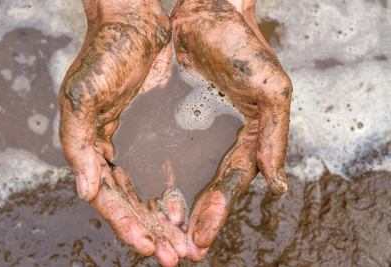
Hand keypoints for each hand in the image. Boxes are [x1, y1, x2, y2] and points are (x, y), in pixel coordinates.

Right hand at [58, 0, 180, 264]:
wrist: (133, 25)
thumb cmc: (103, 55)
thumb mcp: (81, 97)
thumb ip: (78, 145)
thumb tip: (83, 191)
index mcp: (91, 149)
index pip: (108, 197)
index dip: (126, 224)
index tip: (149, 247)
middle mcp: (113, 152)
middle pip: (132, 203)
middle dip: (152, 232)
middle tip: (174, 257)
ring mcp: (136, 145)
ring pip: (150, 193)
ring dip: (166, 221)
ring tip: (185, 246)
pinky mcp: (157, 134)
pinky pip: (166, 171)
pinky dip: (176, 193)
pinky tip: (189, 210)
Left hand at [171, 0, 292, 260]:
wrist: (208, 15)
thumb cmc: (244, 47)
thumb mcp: (271, 90)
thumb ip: (275, 136)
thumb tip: (276, 182)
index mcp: (246, 140)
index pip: (230, 184)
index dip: (217, 211)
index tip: (200, 238)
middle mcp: (218, 143)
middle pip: (205, 191)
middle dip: (192, 222)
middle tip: (177, 252)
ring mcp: (194, 134)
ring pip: (182, 180)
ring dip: (170, 211)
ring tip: (157, 239)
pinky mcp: (170, 122)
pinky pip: (161, 157)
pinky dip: (154, 181)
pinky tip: (142, 202)